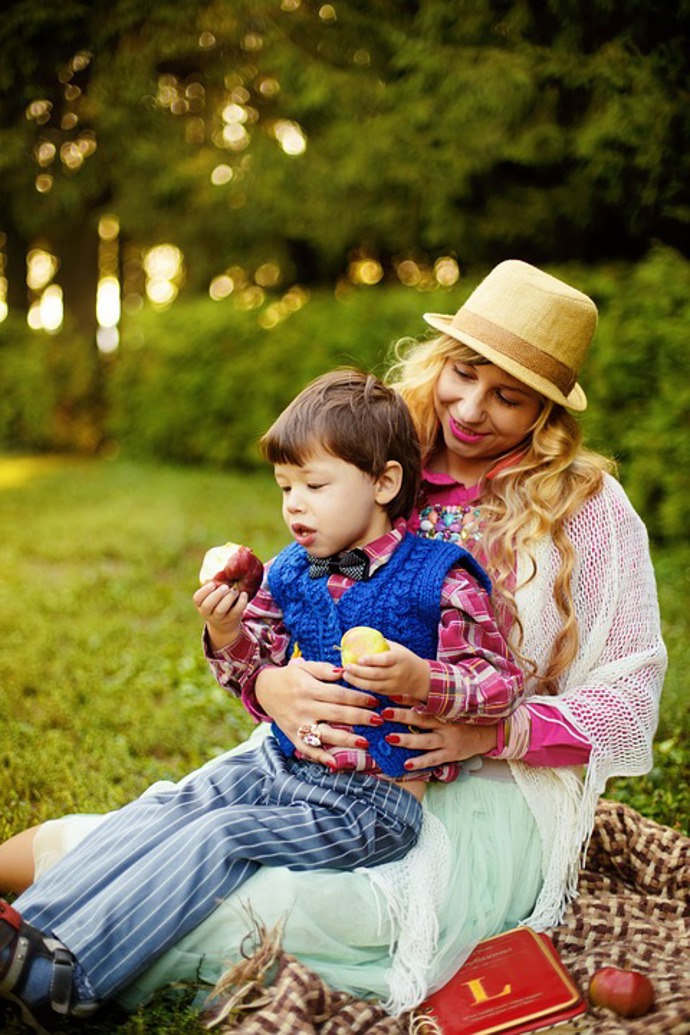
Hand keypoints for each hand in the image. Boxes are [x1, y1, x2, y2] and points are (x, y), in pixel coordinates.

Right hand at [193, 581, 247, 650]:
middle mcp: (207, 613)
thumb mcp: (212, 597)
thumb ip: (215, 587)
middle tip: (225, 587)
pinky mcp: (231, 620)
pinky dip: (241, 602)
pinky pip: (236, 612)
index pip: (197, 599)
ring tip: (234, 590)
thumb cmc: (217, 604)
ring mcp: (219, 618)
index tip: (213, 584)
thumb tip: (222, 573)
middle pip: (207, 605)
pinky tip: (243, 594)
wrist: (224, 625)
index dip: (204, 590)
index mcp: (200, 605)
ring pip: (220, 610)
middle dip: (217, 594)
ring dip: (228, 598)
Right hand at [255, 660, 380, 765]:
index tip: (375, 700)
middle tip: (379, 720)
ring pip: (325, 734)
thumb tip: (345, 672)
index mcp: (309, 689)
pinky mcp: (293, 736)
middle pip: (337, 714)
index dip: (358, 698)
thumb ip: (324, 669)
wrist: (263, 689)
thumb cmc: (290, 677)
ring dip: (346, 739)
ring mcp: (299, 724)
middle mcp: (304, 708)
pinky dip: (320, 757)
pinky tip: (335, 764)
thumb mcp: (305, 667)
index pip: (339, 695)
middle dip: (360, 717)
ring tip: (365, 742)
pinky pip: (307, 749)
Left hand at [341, 639, 429, 701]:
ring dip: (357, 681)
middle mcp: (397, 673)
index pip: (385, 660)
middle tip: (346, 666)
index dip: (372, 660)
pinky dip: (362, 686)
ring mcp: (393, 684)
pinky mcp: (389, 692)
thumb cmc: (404, 658)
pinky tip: (353, 680)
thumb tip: (360, 637)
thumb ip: (381, 645)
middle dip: (359, 672)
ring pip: (372, 685)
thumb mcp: (396, 649)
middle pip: (376, 674)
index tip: (359, 658)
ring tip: (345, 675)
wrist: (420, 677)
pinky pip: (373, 690)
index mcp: (399, 659)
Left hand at [376, 706, 498, 771]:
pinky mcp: (449, 755)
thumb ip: (432, 704)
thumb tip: (409, 695)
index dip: (407, 698)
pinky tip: (406, 764)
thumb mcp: (451, 709)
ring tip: (390, 738)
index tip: (391, 694)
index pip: (422, 702)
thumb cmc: (463, 720)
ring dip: (407, 739)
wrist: (486, 734)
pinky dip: (419, 762)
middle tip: (385, 713)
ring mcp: (447, 741)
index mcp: (443, 711)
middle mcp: (444, 724)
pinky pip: (432, 759)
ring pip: (424, 740)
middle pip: (421, 719)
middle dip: (402, 716)